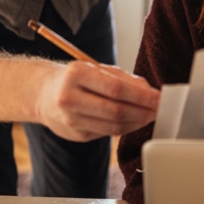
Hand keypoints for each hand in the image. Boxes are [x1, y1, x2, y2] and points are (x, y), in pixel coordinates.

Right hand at [38, 61, 160, 142]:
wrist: (43, 94)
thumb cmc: (76, 78)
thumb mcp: (96, 69)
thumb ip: (123, 78)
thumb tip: (149, 92)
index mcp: (76, 74)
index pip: (116, 89)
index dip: (141, 96)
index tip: (160, 98)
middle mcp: (70, 97)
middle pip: (115, 109)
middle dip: (143, 111)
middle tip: (160, 109)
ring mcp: (71, 119)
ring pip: (112, 125)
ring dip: (137, 122)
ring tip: (150, 116)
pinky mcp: (75, 135)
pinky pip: (107, 132)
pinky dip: (125, 128)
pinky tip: (135, 122)